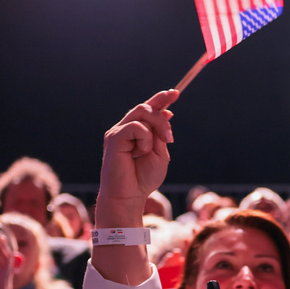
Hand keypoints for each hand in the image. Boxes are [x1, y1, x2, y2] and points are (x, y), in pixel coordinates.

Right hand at [92, 90, 177, 285]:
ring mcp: (117, 132)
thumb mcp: (160, 153)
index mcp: (136, 132)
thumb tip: (167, 113)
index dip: (161, 99)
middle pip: (145, 108)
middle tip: (170, 138)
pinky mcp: (113, 138)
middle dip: (162, 117)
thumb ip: (161, 134)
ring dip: (157, 127)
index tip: (175, 93)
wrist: (130, 195)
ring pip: (141, 113)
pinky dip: (145, 140)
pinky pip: (136, 127)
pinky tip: (140, 153)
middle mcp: (125, 128)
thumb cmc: (144, 178)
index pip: (148, 110)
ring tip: (159, 145)